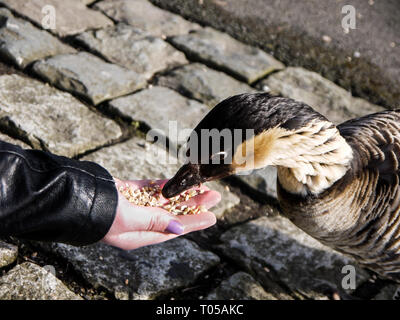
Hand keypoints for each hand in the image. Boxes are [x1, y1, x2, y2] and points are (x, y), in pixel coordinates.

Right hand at [102, 178, 220, 249]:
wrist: (70, 195)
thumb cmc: (97, 214)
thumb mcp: (127, 221)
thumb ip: (153, 223)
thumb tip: (178, 228)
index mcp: (138, 235)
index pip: (172, 230)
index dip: (193, 223)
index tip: (212, 216)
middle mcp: (137, 222)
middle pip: (172, 213)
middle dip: (193, 205)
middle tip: (214, 195)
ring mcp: (132, 205)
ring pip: (163, 199)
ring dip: (182, 192)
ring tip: (201, 185)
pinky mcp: (126, 190)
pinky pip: (150, 188)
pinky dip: (164, 184)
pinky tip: (178, 180)